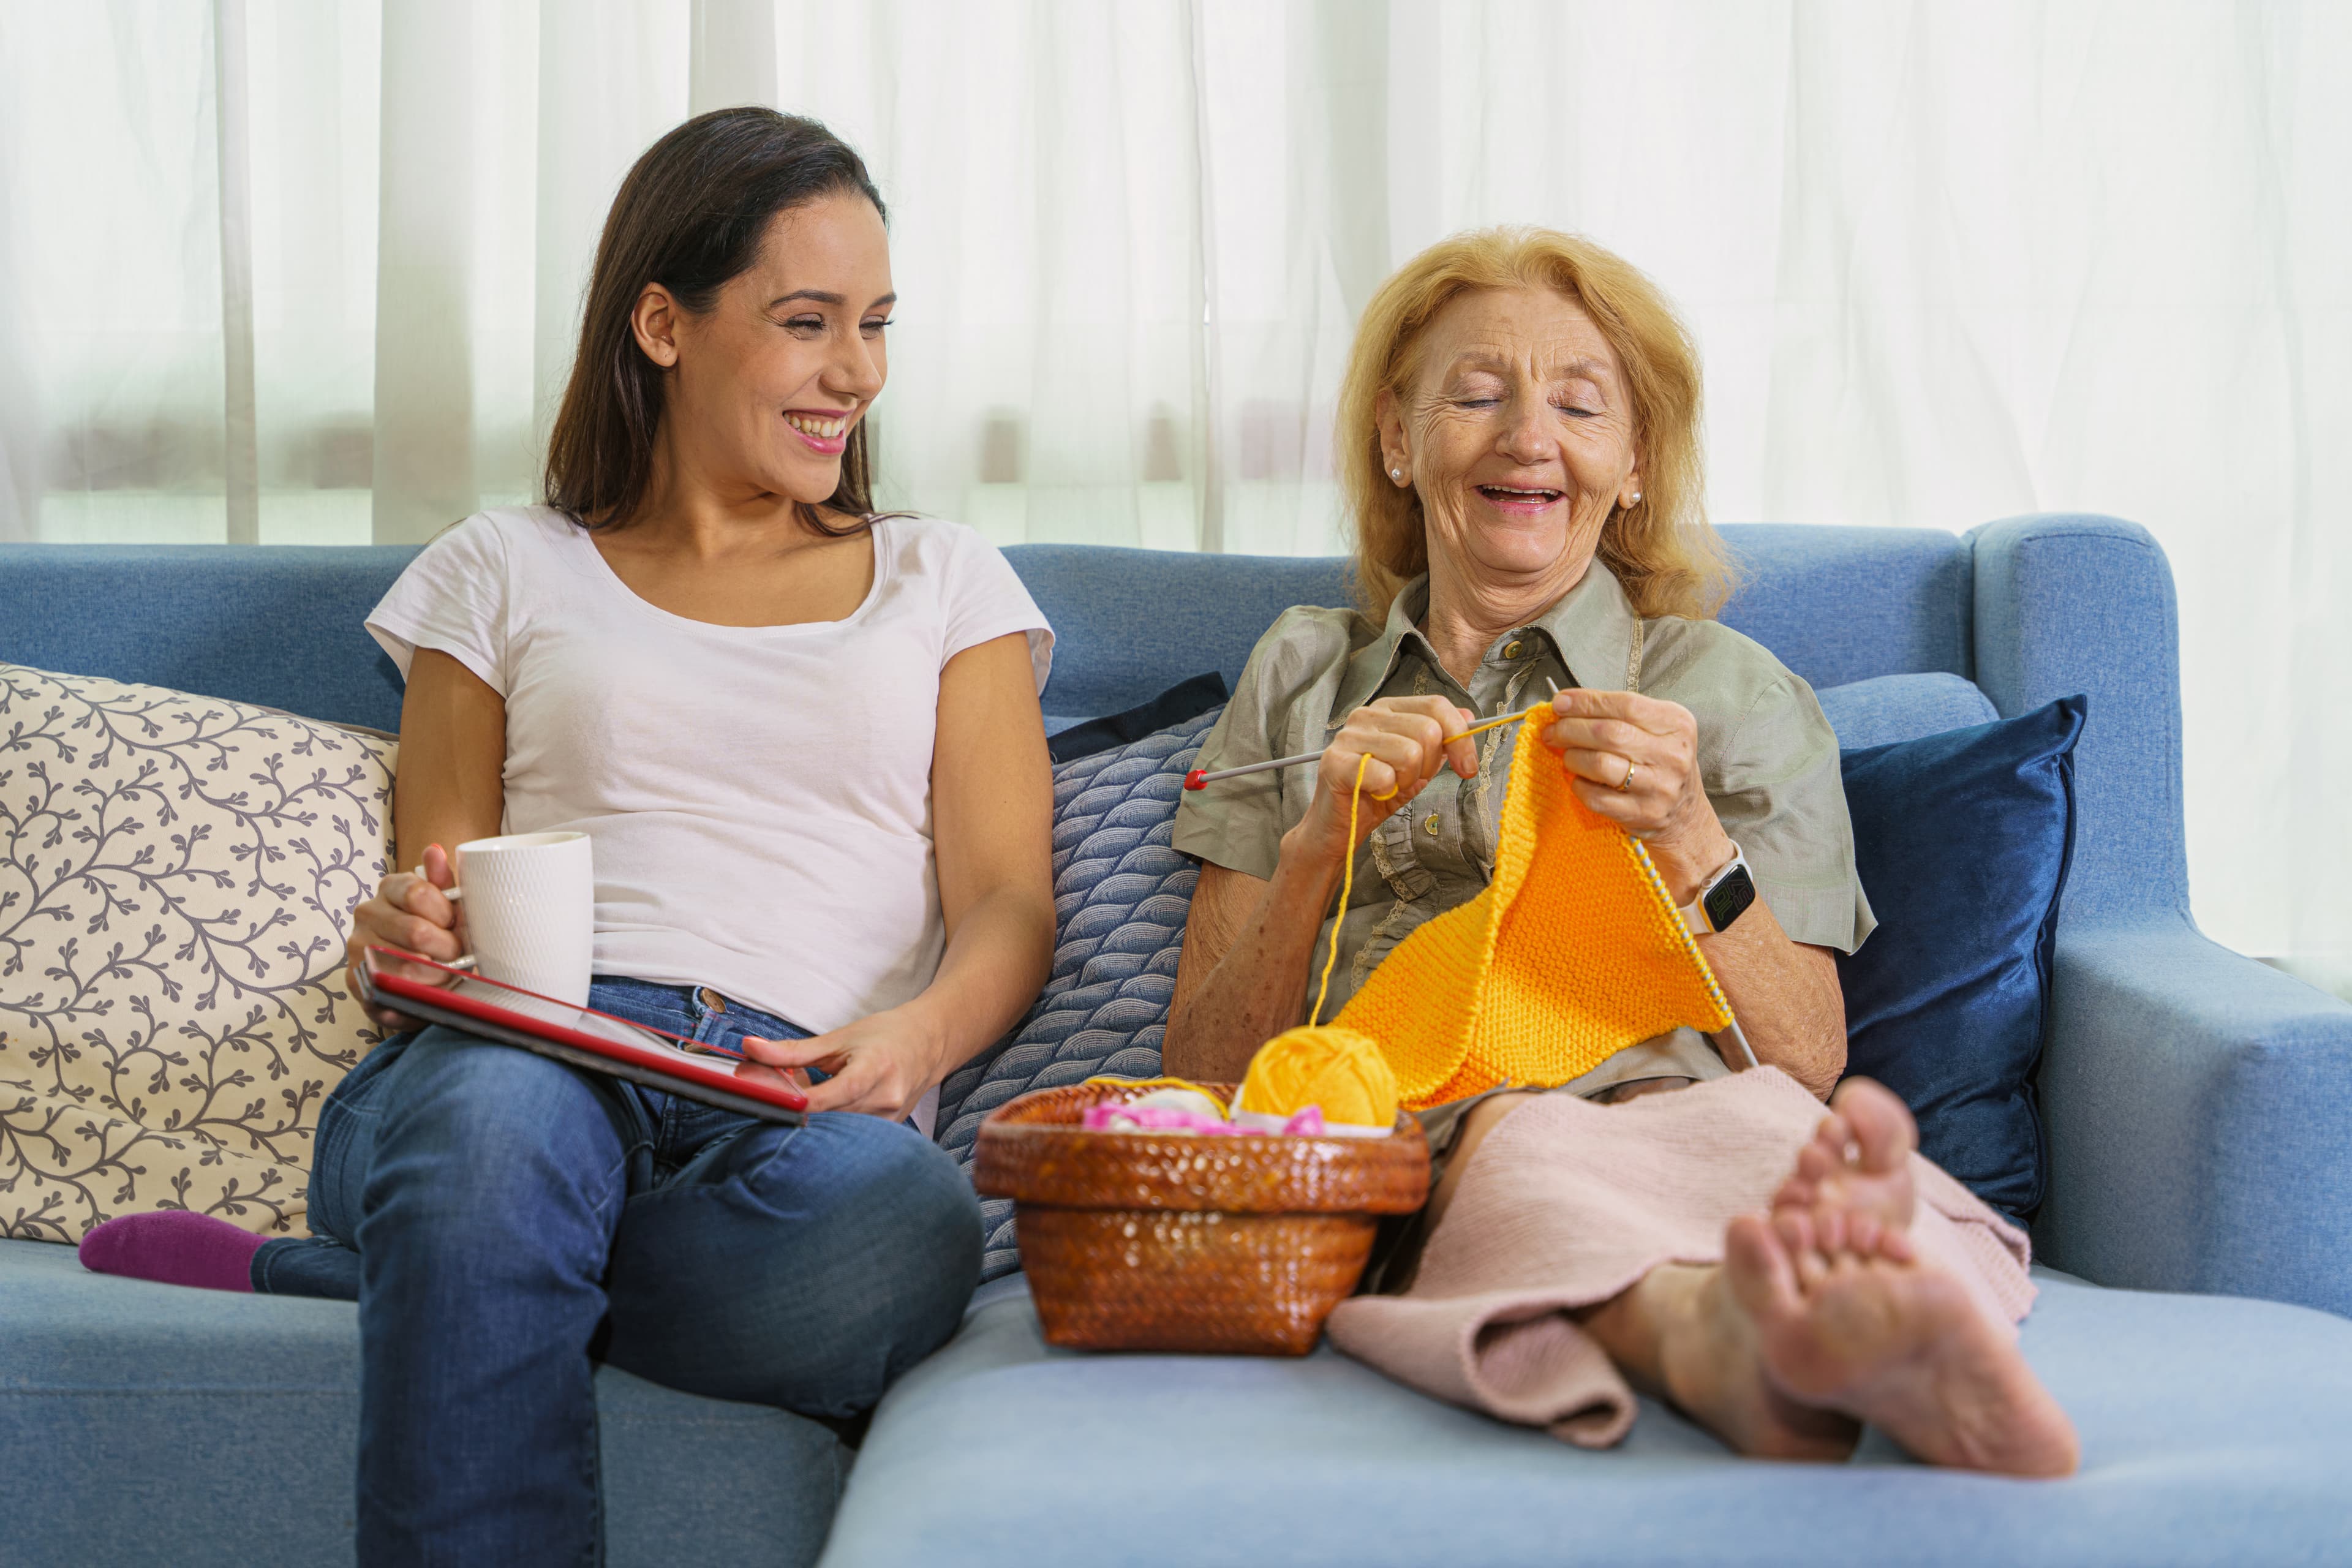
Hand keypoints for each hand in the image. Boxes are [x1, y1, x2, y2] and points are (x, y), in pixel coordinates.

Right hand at [344, 843, 467, 1031]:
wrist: (421, 978)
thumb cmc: (438, 937)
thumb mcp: (448, 909)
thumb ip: (443, 882)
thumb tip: (434, 850)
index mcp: (390, 888)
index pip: (418, 892)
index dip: (445, 913)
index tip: (454, 924)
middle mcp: (367, 913)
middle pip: (416, 931)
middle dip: (447, 949)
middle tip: (458, 957)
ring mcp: (357, 946)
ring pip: (406, 965)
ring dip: (437, 976)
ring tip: (447, 976)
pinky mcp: (355, 980)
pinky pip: (392, 989)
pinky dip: (417, 995)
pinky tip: (427, 993)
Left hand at [737, 1005, 945, 1119]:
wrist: (930, 1043)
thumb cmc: (886, 1035)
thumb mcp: (838, 1037)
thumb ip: (792, 1050)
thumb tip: (750, 1049)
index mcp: (874, 1070)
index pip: (825, 1098)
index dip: (791, 1103)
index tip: (762, 1097)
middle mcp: (884, 1100)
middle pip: (825, 1117)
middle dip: (794, 1106)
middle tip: (777, 1086)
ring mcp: (888, 1121)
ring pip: (834, 1128)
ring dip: (812, 1114)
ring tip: (808, 1089)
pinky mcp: (885, 1132)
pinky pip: (847, 1132)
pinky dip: (829, 1119)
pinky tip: (827, 1102)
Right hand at [1284, 696, 1478, 869]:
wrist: (1339, 828)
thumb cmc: (1377, 793)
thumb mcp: (1419, 765)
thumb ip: (1441, 739)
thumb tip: (1468, 715)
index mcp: (1387, 709)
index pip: (1436, 705)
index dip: (1461, 737)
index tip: (1468, 768)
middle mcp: (1366, 715)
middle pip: (1427, 730)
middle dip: (1429, 766)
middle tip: (1408, 781)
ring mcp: (1348, 736)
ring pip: (1410, 753)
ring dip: (1406, 781)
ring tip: (1389, 787)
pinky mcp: (1335, 762)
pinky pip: (1384, 775)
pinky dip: (1386, 792)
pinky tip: (1373, 793)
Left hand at [1542, 689, 1734, 902]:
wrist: (1683, 814)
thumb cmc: (1659, 763)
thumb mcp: (1654, 729)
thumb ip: (1615, 714)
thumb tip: (1564, 706)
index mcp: (1676, 723)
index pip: (1625, 704)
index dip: (1585, 702)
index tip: (1559, 704)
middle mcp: (1672, 754)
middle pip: (1608, 733)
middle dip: (1570, 729)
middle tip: (1553, 732)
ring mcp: (1659, 786)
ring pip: (1599, 764)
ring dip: (1573, 758)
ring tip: (1568, 756)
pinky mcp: (1642, 814)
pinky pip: (1595, 797)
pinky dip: (1579, 786)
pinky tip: (1580, 781)